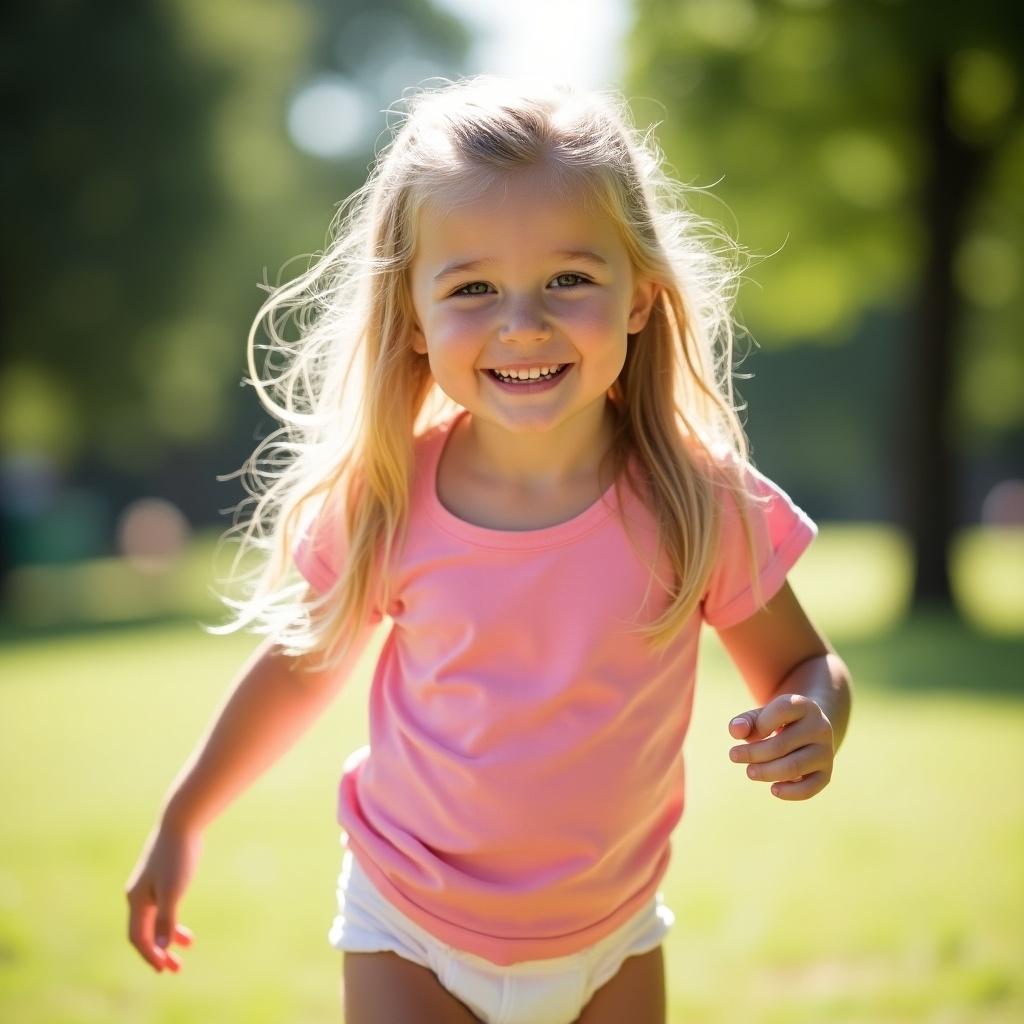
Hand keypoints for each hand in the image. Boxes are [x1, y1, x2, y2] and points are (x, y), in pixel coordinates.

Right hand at [124, 820, 201, 972]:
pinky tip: (184, 925)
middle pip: (144, 932)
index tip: (165, 969)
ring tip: (188, 947)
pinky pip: (162, 907)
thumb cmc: (177, 855)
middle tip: (176, 968)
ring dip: (168, 937)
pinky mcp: (160, 877)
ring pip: (154, 920)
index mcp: (136, 899)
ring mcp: (148, 885)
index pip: (137, 937)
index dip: (150, 955)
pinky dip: (172, 920)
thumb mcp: (173, 890)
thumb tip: (162, 946)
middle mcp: (138, 894)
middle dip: (159, 951)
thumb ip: (167, 918)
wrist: (181, 822)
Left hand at [727, 693, 834, 800]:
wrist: (810, 732)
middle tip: (734, 756)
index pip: (781, 711)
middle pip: (781, 745)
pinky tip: (773, 789)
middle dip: (753, 753)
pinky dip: (789, 792)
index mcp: (804, 706)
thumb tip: (735, 731)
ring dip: (766, 772)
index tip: (745, 733)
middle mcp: (820, 727)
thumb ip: (746, 721)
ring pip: (793, 767)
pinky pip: (809, 788)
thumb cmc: (778, 722)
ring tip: (750, 772)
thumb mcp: (762, 716)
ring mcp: (826, 752)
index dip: (759, 724)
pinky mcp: (826, 774)